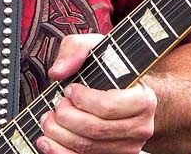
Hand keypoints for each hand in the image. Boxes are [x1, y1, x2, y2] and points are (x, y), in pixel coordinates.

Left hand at [36, 34, 156, 153]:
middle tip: (56, 105)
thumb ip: (76, 49)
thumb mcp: (97, 47)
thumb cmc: (113, 70)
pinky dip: (61, 153)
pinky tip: (48, 142)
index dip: (82, 99)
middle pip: (95, 130)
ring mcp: (129, 147)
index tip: (70, 90)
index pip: (108, 107)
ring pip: (89, 148)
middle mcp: (140, 127)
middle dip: (65, 117)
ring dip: (60, 135)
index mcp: (142, 99)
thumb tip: (58, 71)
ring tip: (48, 120)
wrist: (129, 93)